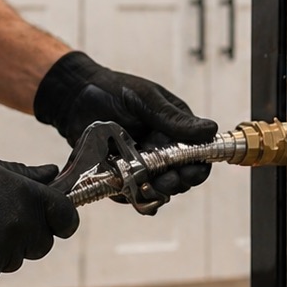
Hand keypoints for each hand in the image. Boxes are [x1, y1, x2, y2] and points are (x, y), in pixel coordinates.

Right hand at [0, 156, 77, 286]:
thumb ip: (26, 175)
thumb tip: (53, 174)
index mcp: (27, 198)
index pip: (67, 217)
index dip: (63, 219)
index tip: (56, 219)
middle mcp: (19, 228)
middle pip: (42, 244)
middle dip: (29, 236)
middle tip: (1, 221)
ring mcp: (1, 253)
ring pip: (14, 260)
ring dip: (2, 250)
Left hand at [33, 51, 218, 201]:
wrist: (76, 97)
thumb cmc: (114, 90)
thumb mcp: (146, 99)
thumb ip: (173, 118)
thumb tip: (210, 130)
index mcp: (176, 130)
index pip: (198, 155)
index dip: (198, 167)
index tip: (191, 171)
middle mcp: (162, 149)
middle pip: (180, 177)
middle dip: (176, 182)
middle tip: (168, 181)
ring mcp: (142, 164)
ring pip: (157, 188)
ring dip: (156, 192)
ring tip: (149, 186)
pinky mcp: (122, 174)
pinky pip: (131, 193)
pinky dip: (131, 196)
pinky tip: (127, 192)